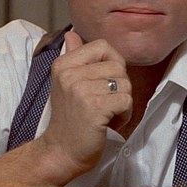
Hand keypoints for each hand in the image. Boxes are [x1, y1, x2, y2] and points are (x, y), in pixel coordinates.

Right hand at [40, 31, 132, 174]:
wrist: (60, 153)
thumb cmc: (70, 119)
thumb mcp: (66, 84)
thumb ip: (73, 57)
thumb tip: (73, 33)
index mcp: (63, 64)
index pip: (103, 46)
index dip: (113, 64)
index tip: (104, 83)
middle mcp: (70, 74)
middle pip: (118, 67)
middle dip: (119, 88)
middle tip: (103, 104)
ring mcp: (81, 90)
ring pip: (125, 84)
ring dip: (122, 103)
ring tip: (105, 114)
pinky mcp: (94, 107)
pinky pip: (126, 101)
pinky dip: (124, 115)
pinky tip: (108, 123)